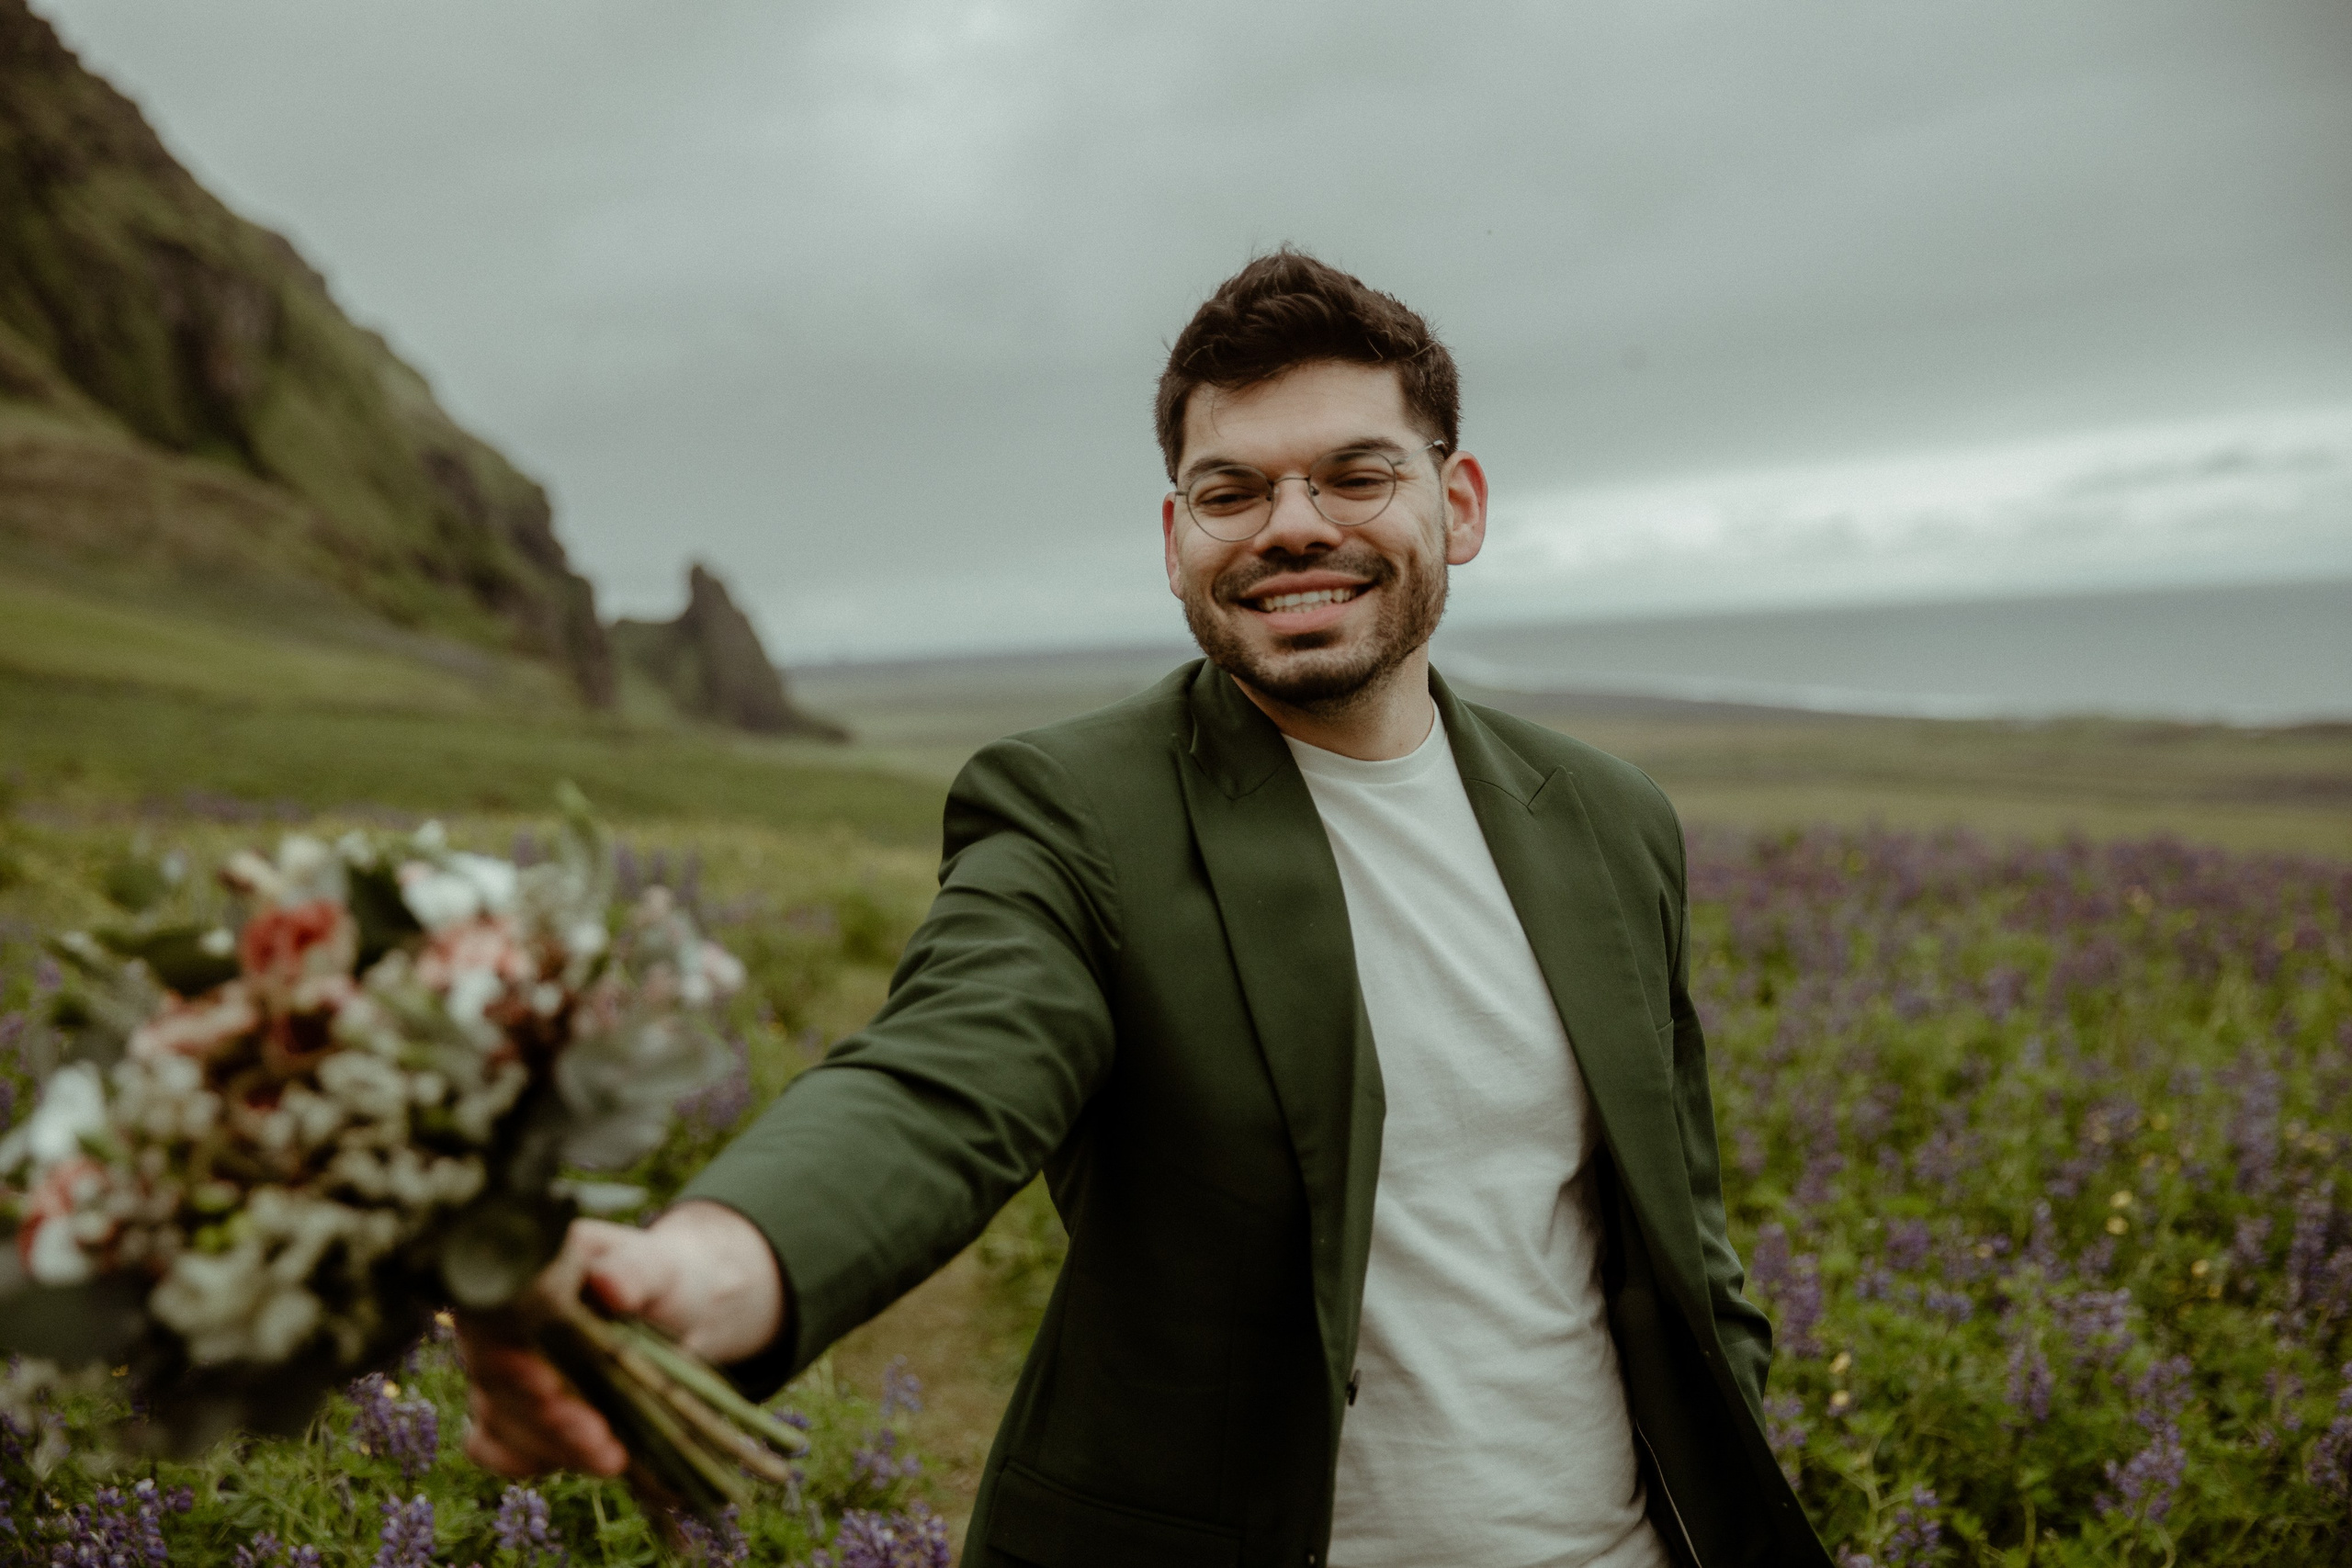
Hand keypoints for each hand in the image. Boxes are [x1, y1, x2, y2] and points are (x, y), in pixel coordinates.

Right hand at [459, 1200, 786, 1478]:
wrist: (678, 1308)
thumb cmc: (659, 1275)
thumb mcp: (656, 1265)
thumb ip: (632, 1271)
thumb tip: (608, 1284)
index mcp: (518, 1276)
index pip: (485, 1320)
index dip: (502, 1358)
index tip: (547, 1385)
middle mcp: (496, 1326)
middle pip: (492, 1382)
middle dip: (543, 1417)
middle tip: (597, 1435)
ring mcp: (502, 1372)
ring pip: (497, 1421)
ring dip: (550, 1446)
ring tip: (612, 1458)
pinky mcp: (518, 1413)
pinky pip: (495, 1446)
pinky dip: (530, 1459)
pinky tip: (578, 1462)